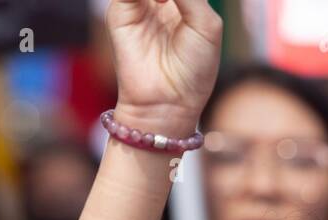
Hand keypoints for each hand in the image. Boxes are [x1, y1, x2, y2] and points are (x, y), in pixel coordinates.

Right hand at [107, 0, 221, 137]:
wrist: (169, 100)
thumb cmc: (194, 69)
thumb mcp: (206, 25)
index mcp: (187, 2)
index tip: (189, 1)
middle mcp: (162, 0)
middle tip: (170, 1)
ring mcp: (140, 4)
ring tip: (164, 2)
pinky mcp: (121, 11)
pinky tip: (156, 1)